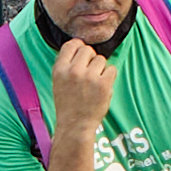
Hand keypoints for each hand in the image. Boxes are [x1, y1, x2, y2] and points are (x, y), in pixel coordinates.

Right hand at [41, 23, 119, 151]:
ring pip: (101, 59)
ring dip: (100, 69)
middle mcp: (73, 71)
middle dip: (90, 59)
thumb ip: (67, 64)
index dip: (79, 47)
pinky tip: (102, 87)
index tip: (82, 54)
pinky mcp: (104, 84)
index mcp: (59, 69)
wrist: (75, 126)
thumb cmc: (67, 104)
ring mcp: (89, 77)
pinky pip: (112, 69)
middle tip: (89, 73)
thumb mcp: (58, 81)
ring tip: (94, 83)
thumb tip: (81, 47)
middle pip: (88, 49)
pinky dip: (109, 77)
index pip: (71, 44)